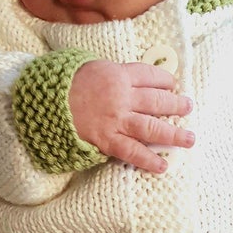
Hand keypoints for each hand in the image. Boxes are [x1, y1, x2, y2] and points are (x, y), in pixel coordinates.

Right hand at [69, 59, 194, 172]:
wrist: (43, 101)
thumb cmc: (64, 82)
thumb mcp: (91, 66)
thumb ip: (113, 73)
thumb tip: (130, 77)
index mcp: (119, 75)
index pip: (150, 76)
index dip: (165, 80)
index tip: (172, 84)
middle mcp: (122, 98)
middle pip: (158, 101)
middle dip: (176, 105)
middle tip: (188, 107)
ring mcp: (116, 120)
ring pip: (152, 127)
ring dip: (174, 134)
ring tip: (189, 139)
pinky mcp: (107, 140)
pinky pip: (133, 151)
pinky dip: (149, 160)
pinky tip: (163, 165)